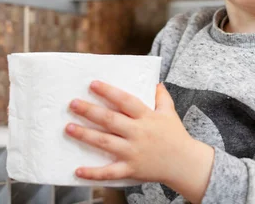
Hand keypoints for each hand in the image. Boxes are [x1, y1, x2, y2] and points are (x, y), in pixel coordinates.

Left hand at [65, 81, 213, 201]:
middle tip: (72, 104)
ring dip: (85, 135)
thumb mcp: (170, 113)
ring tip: (68, 128)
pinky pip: (109, 172)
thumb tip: (156, 82)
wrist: (186, 164)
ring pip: (105, 143)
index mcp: (146, 117)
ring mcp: (133, 152)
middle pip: (110, 120)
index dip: (108, 92)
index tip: (92, 84)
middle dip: (89, 111)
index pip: (125, 101)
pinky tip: (77, 170)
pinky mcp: (131, 169)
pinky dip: (93, 173)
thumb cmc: (176, 136)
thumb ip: (162, 97)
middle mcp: (138, 133)